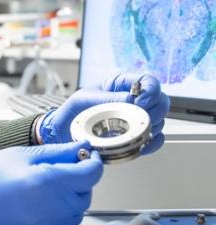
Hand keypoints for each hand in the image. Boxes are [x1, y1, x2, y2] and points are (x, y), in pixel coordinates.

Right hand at [0, 141, 128, 224]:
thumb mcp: (22, 154)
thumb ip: (57, 152)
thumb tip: (84, 148)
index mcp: (47, 179)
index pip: (91, 170)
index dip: (92, 160)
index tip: (88, 156)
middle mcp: (54, 206)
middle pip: (85, 189)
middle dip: (77, 177)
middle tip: (56, 170)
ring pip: (81, 208)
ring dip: (74, 197)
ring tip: (46, 190)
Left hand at [39, 72, 168, 154]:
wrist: (65, 132)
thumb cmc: (73, 111)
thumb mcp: (86, 98)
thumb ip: (109, 98)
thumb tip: (131, 100)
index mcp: (121, 84)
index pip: (149, 81)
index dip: (151, 91)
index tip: (140, 102)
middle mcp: (133, 99)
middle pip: (161, 101)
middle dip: (153, 111)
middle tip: (137, 119)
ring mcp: (136, 118)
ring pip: (160, 120)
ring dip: (150, 127)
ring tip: (132, 131)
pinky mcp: (136, 135)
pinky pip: (155, 138)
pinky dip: (152, 142)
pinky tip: (140, 143)